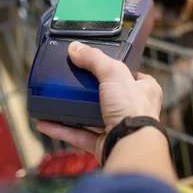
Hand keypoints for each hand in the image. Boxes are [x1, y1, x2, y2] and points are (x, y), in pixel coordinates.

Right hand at [36, 41, 162, 161]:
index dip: (116, 70)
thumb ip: (95, 59)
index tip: (98, 64)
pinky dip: (62, 129)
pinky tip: (46, 122)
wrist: (130, 144)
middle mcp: (134, 109)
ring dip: (73, 111)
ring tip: (56, 102)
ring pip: (92, 117)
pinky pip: (79, 136)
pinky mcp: (104, 144)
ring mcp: (118, 128)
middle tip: (73, 82)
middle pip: (109, 96)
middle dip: (91, 92)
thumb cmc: (133, 109)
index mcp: (145, 90)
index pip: (131, 75)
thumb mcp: (114, 73)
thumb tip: (76, 48)